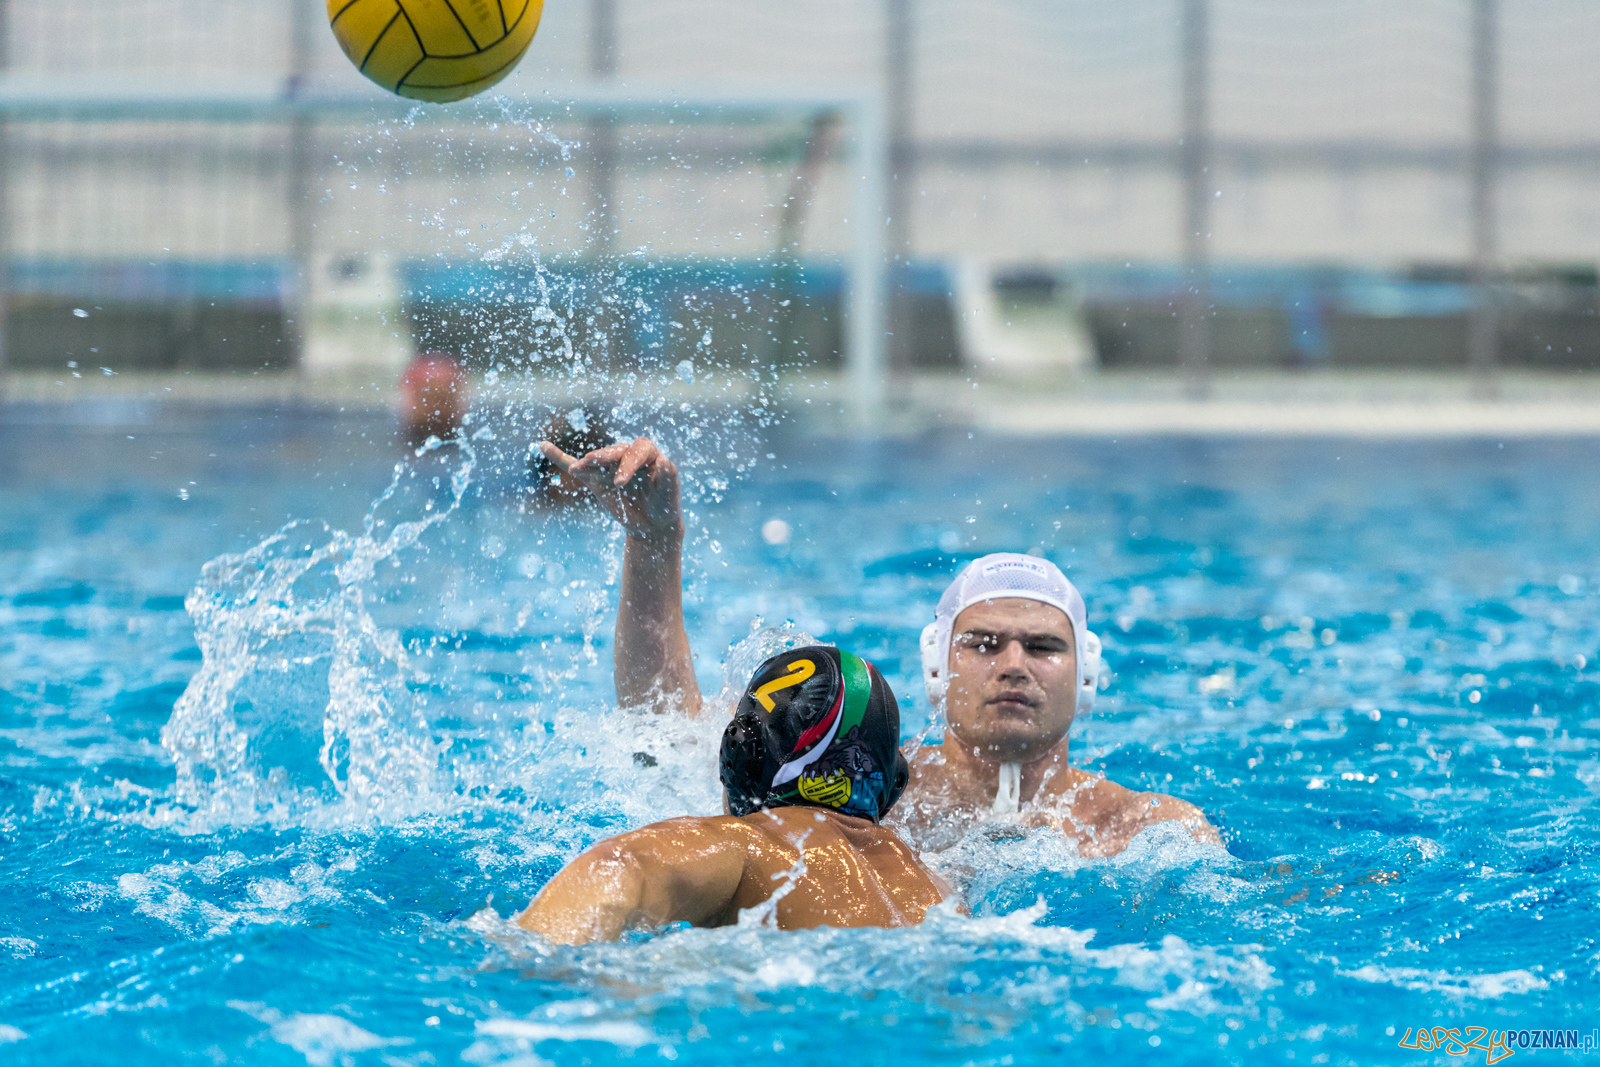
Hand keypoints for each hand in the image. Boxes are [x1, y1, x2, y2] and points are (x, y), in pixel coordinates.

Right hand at [538, 436, 683, 542]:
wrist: (652, 523)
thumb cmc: (665, 505)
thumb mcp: (670, 495)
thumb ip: (669, 477)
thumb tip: (663, 461)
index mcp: (649, 455)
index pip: (638, 450)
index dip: (629, 463)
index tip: (621, 482)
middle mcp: (628, 456)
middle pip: (615, 451)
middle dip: (606, 460)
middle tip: (604, 475)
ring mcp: (610, 467)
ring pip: (596, 460)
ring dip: (586, 462)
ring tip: (577, 469)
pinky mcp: (597, 479)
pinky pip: (576, 466)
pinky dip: (560, 458)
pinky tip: (544, 446)